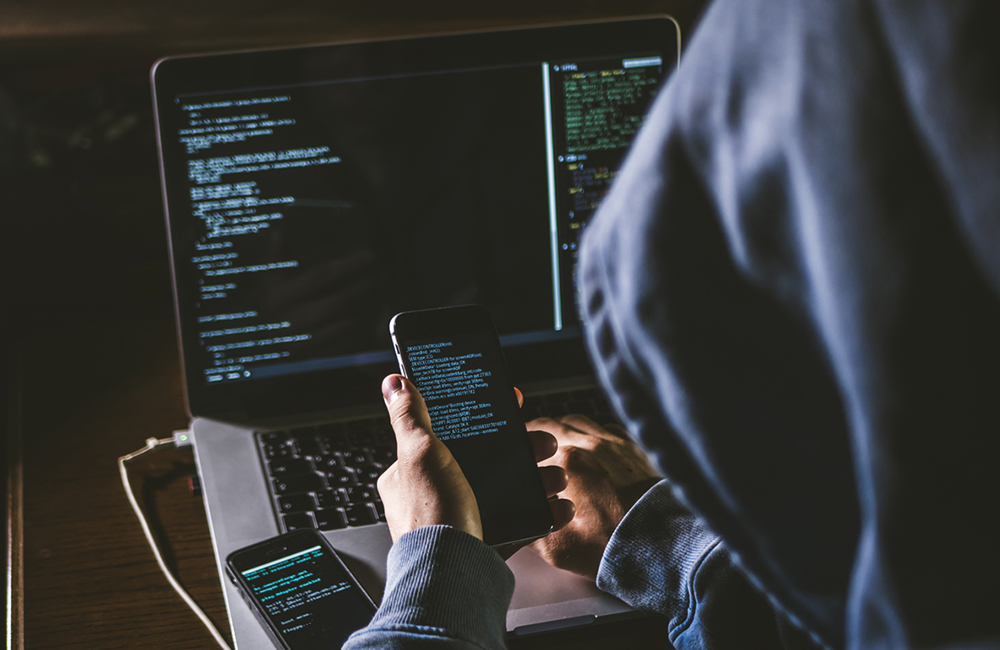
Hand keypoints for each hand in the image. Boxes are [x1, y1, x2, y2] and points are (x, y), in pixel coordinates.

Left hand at [376, 375, 574, 554]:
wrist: (450, 576)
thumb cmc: (430, 514)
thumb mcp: (419, 453)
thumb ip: (410, 416)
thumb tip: (394, 383)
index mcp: (412, 473)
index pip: (448, 434)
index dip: (480, 418)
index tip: (510, 407)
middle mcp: (435, 495)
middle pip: (485, 461)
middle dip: (521, 450)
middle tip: (545, 443)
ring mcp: (462, 518)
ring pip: (507, 490)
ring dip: (538, 480)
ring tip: (556, 477)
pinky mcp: (485, 542)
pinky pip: (519, 522)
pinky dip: (542, 514)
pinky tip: (559, 505)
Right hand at [526, 415, 660, 580]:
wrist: (664, 547)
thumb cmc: (615, 547)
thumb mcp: (557, 548)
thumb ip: (529, 528)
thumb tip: (517, 518)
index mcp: (567, 462)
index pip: (532, 438)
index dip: (521, 444)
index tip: (518, 451)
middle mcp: (591, 445)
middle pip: (555, 424)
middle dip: (540, 432)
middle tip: (534, 445)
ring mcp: (616, 443)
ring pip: (581, 420)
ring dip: (566, 428)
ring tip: (562, 444)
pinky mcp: (636, 448)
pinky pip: (608, 427)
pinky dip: (595, 432)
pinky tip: (595, 447)